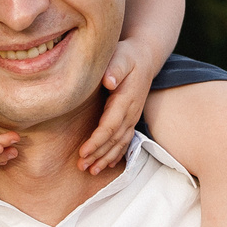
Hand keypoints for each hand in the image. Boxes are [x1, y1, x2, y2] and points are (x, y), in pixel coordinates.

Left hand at [76, 40, 156, 173]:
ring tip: (91, 171)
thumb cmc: (128, 55)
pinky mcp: (131, 118)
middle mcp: (131, 112)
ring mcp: (133, 117)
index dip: (97, 141)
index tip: (83, 152)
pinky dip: (117, 154)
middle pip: (114, 139)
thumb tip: (109, 81)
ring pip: (120, 143)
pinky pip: (125, 141)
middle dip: (98, 155)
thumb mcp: (121, 56)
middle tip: (81, 166)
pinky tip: (108, 164)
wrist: (145, 57)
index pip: (110, 126)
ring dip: (106, 158)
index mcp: (126, 99)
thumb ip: (115, 68)